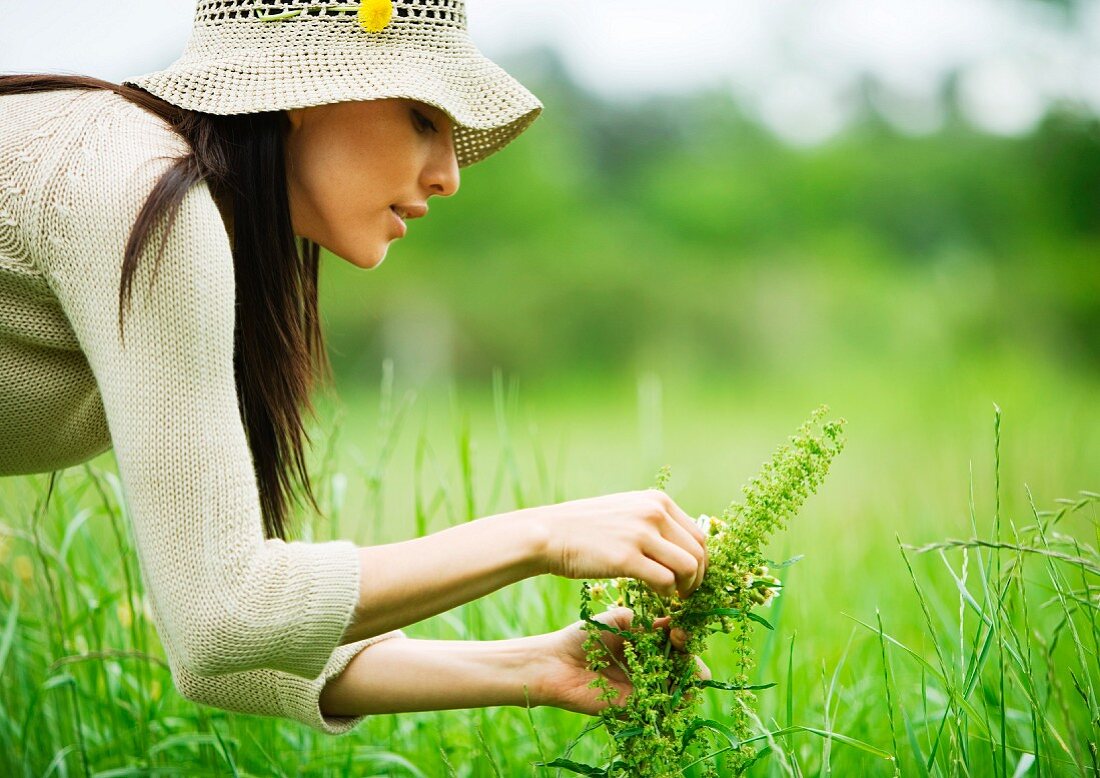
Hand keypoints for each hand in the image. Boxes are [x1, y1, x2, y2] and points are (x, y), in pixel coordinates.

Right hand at [523, 490, 708, 598]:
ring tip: (673, 597)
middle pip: (699, 552)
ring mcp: (642, 534)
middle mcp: (654, 512)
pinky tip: (654, 595)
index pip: (699, 535)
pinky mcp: (627, 557)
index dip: (701, 562)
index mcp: (658, 500)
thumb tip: (678, 544)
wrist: (550, 533)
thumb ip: (653, 521)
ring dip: (686, 588)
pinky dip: (667, 593)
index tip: (691, 578)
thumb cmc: (586, 528)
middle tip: (686, 594)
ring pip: (689, 567)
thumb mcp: (626, 511)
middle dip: (698, 578)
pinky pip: (666, 580)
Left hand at [533, 607, 710, 714]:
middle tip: (685, 651)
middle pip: (684, 665)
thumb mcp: (618, 619)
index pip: (676, 640)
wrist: (557, 664)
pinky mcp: (637, 707)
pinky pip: (662, 708)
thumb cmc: (584, 636)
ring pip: (679, 688)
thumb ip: (645, 621)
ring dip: (690, 680)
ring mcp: (644, 688)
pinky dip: (675, 700)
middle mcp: (649, 665)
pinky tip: (675, 689)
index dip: (683, 636)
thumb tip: (674, 621)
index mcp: (646, 642)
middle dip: (692, 659)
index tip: (679, 631)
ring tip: (689, 671)